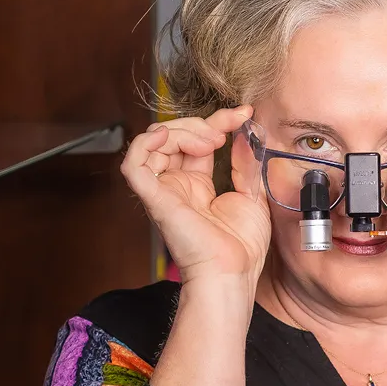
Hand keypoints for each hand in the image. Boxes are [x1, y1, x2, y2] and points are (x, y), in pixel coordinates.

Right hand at [121, 105, 269, 286]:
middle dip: (200, 123)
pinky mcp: (155, 198)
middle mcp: (179, 184)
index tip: (244, 113)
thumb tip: (245, 133)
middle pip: (175, 136)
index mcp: (199, 184)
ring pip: (155, 142)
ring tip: (208, 140)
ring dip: (181, 130)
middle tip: (223, 131)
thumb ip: (246, 163)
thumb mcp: (253, 193)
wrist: (232, 271)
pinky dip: (143, 144)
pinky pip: (133, 165)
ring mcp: (166, 190)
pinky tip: (164, 135)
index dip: (219, 121)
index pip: (199, 141)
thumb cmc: (242, 246)